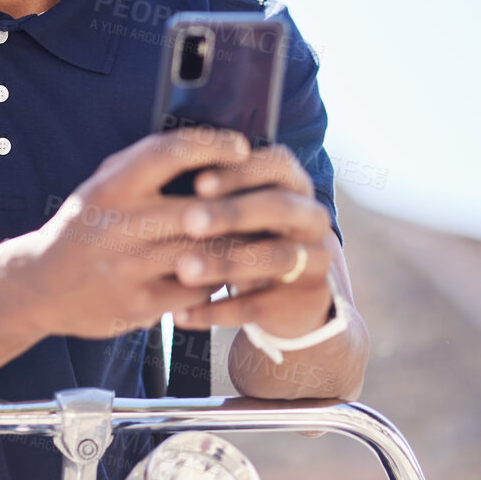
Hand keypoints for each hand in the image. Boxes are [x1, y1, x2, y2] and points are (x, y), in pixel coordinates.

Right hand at [24, 127, 254, 339]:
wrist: (40, 284)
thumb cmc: (87, 224)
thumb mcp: (103, 185)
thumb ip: (146, 165)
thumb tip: (211, 143)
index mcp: (110, 187)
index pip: (168, 153)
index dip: (212, 146)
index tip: (241, 147)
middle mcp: (117, 226)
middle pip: (198, 211)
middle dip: (240, 206)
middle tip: (270, 199)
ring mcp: (127, 269)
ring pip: (204, 255)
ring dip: (241, 246)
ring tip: (264, 235)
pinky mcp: (137, 305)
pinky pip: (196, 291)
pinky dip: (220, 279)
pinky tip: (234, 270)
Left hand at [169, 144, 334, 337]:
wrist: (289, 293)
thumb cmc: (249, 235)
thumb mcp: (241, 207)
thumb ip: (217, 190)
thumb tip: (166, 170)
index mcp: (296, 184)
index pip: (277, 164)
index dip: (239, 173)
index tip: (198, 183)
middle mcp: (312, 218)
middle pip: (278, 207)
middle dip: (232, 212)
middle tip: (190, 221)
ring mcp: (314, 260)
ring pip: (274, 258)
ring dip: (226, 262)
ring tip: (183, 270)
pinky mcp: (303, 300)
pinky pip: (260, 306)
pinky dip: (218, 311)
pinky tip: (182, 315)